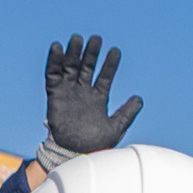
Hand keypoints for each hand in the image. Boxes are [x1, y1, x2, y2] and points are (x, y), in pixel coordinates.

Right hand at [43, 35, 142, 154]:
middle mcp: (83, 91)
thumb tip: (140, 99)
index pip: (105, 76)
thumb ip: (127, 113)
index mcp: (98, 98)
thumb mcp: (115, 128)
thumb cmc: (95, 144)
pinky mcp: (54, 94)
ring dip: (74, 53)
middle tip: (96, 39)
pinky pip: (52, 75)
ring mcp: (68, 91)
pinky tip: (57, 48)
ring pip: (70, 68)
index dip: (110, 64)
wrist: (74, 152)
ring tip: (77, 39)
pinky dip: (54, 62)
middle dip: (91, 54)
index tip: (115, 51)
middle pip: (87, 67)